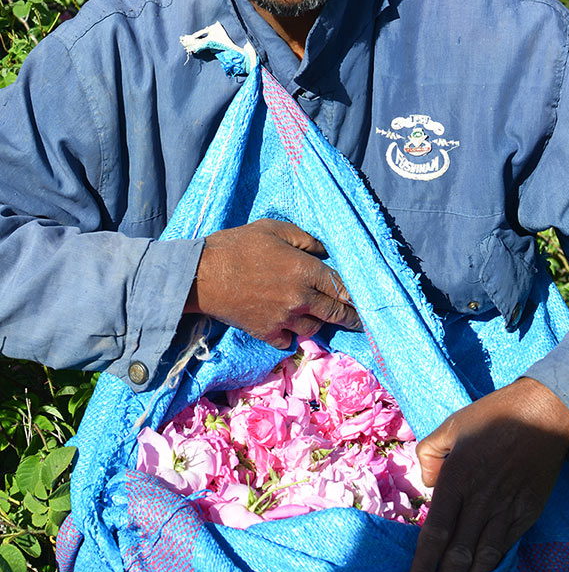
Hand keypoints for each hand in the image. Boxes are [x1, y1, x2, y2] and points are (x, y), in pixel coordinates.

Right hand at [184, 218, 361, 347]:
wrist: (202, 276)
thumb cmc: (236, 246)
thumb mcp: (272, 229)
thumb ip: (304, 238)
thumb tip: (324, 250)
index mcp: (304, 271)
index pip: (341, 287)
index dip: (355, 294)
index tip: (363, 299)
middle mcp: (299, 299)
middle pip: (334, 313)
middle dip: (350, 317)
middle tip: (358, 319)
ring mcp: (283, 319)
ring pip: (314, 329)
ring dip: (319, 323)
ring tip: (320, 318)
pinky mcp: (265, 333)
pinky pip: (288, 342)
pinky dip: (292, 337)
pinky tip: (291, 329)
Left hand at [409, 377, 568, 571]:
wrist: (540, 414)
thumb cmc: (491, 416)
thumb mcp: (450, 425)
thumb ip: (429, 453)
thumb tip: (427, 483)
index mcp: (457, 478)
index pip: (435, 531)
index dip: (423, 561)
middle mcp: (480, 499)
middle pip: (458, 551)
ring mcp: (506, 509)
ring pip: (484, 556)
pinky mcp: (527, 513)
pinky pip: (506, 546)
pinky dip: (493, 564)